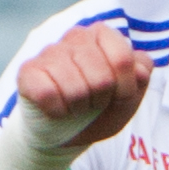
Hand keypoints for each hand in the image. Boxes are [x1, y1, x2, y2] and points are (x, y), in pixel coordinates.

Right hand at [15, 22, 153, 148]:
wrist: (66, 134)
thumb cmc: (98, 109)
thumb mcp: (127, 98)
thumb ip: (140, 78)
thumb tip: (140, 70)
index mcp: (102, 35)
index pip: (124, 59)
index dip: (125, 88)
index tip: (117, 96)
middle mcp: (75, 36)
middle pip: (102, 77)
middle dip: (101, 100)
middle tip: (92, 102)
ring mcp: (50, 52)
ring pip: (76, 89)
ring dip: (79, 108)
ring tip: (75, 105)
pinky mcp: (28, 72)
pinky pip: (49, 95)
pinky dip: (57, 111)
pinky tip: (56, 107)